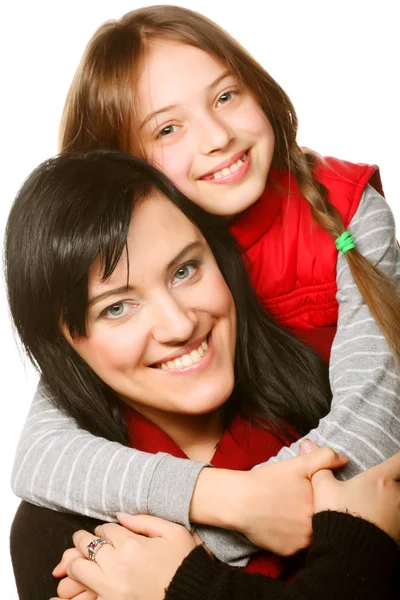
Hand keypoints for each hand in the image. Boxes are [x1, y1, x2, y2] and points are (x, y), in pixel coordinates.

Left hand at [53, 515, 196, 599]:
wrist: (194, 596)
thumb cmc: (186, 563)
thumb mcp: (173, 531)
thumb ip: (144, 520)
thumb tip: (119, 515)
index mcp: (132, 545)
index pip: (106, 528)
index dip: (105, 528)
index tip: (107, 531)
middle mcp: (117, 566)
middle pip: (87, 545)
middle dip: (83, 539)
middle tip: (83, 539)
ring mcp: (111, 589)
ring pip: (78, 568)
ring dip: (74, 560)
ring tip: (75, 558)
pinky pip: (83, 598)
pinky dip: (72, 592)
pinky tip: (62, 591)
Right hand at [237, 446, 347, 554]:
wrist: (239, 501)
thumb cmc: (268, 481)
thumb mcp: (298, 464)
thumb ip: (324, 458)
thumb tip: (344, 458)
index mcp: (322, 507)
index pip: (333, 504)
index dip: (325, 497)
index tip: (311, 491)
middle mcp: (316, 530)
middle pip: (324, 521)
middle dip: (315, 511)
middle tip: (296, 501)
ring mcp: (302, 545)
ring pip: (311, 534)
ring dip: (305, 525)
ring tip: (288, 511)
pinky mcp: (288, 554)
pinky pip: (296, 545)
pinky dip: (291, 536)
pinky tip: (280, 523)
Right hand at [311, 450, 399, 542]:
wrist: (349, 554)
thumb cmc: (338, 514)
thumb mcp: (323, 488)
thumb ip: (321, 467)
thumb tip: (310, 443)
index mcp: (380, 479)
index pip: (397, 460)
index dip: (395, 458)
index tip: (392, 459)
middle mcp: (396, 495)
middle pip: (399, 482)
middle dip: (391, 483)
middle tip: (377, 485)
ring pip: (398, 502)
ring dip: (391, 502)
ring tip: (374, 506)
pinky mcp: (399, 536)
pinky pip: (397, 520)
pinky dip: (391, 519)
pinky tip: (376, 524)